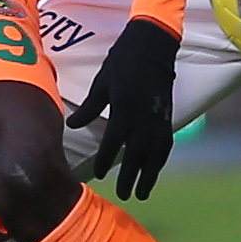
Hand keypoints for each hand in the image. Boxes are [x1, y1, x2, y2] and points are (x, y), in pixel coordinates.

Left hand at [65, 18, 180, 201]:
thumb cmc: (122, 62)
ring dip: (149, 174)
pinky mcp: (167, 115)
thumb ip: (90, 107)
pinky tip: (155, 170)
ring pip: (154, 154)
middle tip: (124, 195)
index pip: (114, 142)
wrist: (152, 46)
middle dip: (130, 176)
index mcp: (124, 108)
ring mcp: (158, 117)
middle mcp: (143, 117)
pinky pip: (165, 144)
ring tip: (142, 192)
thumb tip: (72, 126)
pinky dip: (161, 160)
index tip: (98, 174)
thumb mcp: (102, 82)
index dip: (105, 159)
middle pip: (136, 154)